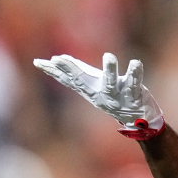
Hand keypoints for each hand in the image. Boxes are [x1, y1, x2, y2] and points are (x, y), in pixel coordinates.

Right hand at [34, 52, 164, 137]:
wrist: (138, 121)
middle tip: (58, 58)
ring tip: (109, 56)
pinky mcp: (134, 95)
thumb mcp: (94, 87)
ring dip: (110, 70)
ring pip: (111, 82)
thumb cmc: (114, 98)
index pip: (69, 80)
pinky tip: (136, 63)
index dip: (55, 71)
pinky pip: (134, 83)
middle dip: (71, 69)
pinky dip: (135, 73)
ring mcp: (117, 95)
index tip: (39, 62)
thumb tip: (58, 59)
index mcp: (90, 90)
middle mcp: (101, 93)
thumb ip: (78, 73)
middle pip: (83, 81)